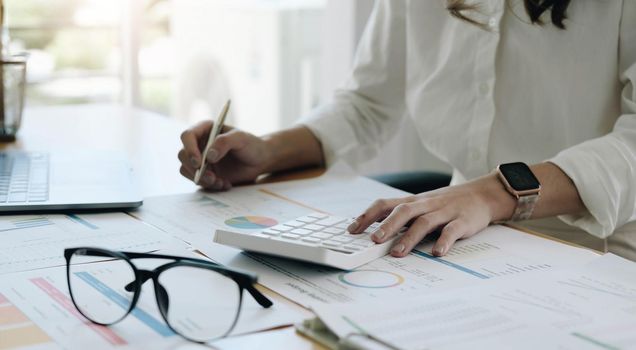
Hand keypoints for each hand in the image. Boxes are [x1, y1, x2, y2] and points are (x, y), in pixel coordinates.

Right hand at [178, 121, 271, 189]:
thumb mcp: (241, 139)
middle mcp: (199, 144)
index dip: (189, 149)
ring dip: (202, 179)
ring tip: (221, 182)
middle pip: (183, 155)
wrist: (259, 161)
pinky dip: (209, 185)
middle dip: (195, 169)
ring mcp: (200, 159)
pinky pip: (198, 181)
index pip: (187, 136)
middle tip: (212, 178)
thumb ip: (224, 142)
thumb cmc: (251, 145)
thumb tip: (208, 156)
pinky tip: (224, 184)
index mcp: (205, 130)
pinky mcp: (204, 172)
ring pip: (187, 170)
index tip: (199, 162)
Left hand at [347, 174, 515, 256]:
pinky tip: (437, 253)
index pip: (386, 204)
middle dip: (387, 225)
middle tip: (373, 241)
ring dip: (409, 238)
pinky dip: (443, 242)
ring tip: (397, 252)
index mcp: (413, 202)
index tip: (352, 229)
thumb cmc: (446, 203)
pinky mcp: (463, 221)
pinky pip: (452, 231)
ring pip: (424, 222)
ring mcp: (444, 212)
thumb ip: (402, 216)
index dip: (368, 215)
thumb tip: (373, 232)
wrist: (483, 194)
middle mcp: (426, 205)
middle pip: (403, 211)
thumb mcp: (422, 205)